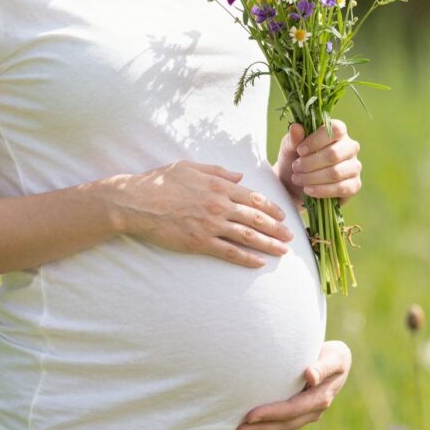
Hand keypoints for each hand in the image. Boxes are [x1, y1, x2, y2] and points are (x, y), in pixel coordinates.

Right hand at [108, 161, 293, 268]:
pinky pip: (229, 252)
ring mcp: (211, 224)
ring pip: (248, 236)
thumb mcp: (190, 167)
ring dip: (268, 244)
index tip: (283, 216)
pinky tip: (259, 262)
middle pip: (256, 218)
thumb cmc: (161, 181)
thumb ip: (218, 171)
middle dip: (277, 228)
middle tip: (291, 237)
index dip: (272, 208)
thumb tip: (239, 175)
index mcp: (219, 185)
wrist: (137, 202)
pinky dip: (247, 258)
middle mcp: (220, 205)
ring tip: (282, 251)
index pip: (254, 197)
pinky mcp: (200, 242)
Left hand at [234, 340, 351, 429]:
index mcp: (320, 397)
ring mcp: (308, 416)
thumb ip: (323, 366)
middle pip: (285, 424)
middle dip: (261, 429)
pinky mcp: (301, 416)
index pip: (292, 409)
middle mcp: (314, 410)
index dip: (271, 414)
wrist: (338, 362)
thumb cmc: (333, 355)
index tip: (250, 416)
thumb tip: (310, 375)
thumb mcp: (334, 357)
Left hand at [274, 119, 361, 207]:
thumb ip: (293, 138)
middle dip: (310, 163)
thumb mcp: (290, 146)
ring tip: (297, 179)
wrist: (295, 183)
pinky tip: (308, 190)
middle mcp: (350, 147)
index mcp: (338, 131)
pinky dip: (321, 190)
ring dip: (313, 178)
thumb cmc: (295, 158)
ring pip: (336, 173)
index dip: (317, 140)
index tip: (299, 150)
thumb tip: (296, 127)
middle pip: (334, 154)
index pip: (336, 130)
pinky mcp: (355, 185)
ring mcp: (354, 166)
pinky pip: (341, 189)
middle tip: (295, 167)